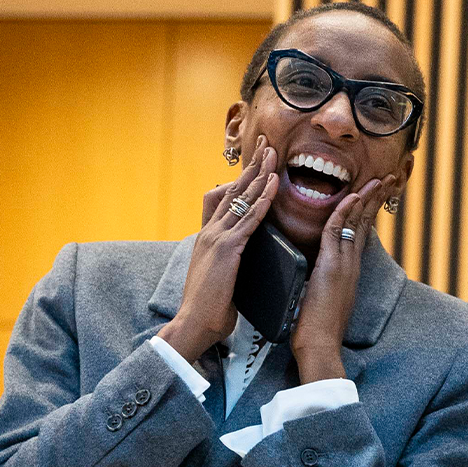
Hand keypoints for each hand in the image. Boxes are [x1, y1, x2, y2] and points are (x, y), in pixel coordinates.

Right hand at [157, 138, 277, 362]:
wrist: (194, 323)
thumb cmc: (209, 306)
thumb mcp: (221, 275)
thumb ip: (231, 260)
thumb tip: (246, 257)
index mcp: (208, 236)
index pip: (225, 198)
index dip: (242, 179)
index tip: (256, 162)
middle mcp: (210, 231)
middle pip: (234, 190)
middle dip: (252, 166)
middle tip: (266, 144)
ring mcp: (217, 238)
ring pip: (241, 199)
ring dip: (259, 175)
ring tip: (273, 155)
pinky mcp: (227, 250)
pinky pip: (248, 220)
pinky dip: (261, 201)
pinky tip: (272, 187)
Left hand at [290, 174, 398, 382]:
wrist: (319, 345)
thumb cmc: (315, 328)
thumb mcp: (320, 298)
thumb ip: (321, 282)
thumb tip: (313, 275)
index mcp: (348, 270)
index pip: (360, 233)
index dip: (366, 211)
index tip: (372, 194)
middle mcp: (351, 264)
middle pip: (366, 223)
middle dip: (375, 199)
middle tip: (386, 178)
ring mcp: (344, 264)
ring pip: (357, 223)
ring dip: (366, 198)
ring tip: (378, 180)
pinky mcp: (332, 267)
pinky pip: (338, 232)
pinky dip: (344, 212)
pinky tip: (350, 197)